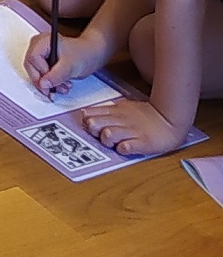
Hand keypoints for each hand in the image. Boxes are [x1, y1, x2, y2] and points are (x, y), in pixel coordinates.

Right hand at [25, 26, 105, 96]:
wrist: (92, 55)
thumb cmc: (84, 54)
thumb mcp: (70, 66)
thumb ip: (56, 75)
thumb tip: (43, 84)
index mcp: (44, 41)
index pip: (33, 58)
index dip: (40, 72)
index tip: (49, 83)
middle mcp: (39, 46)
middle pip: (31, 66)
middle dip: (43, 81)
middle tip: (52, 90)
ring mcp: (41, 54)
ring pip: (35, 73)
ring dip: (48, 84)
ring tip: (62, 87)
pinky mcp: (44, 63)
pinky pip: (40, 76)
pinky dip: (50, 84)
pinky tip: (61, 85)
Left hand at [73, 93, 189, 157]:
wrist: (170, 119)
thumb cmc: (145, 115)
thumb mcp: (124, 107)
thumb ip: (107, 111)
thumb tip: (87, 113)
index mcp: (116, 111)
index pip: (91, 113)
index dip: (87, 120)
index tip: (89, 125)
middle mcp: (121, 120)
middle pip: (95, 124)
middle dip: (92, 131)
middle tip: (99, 135)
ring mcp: (132, 131)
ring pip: (107, 135)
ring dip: (106, 140)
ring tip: (113, 142)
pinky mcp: (142, 143)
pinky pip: (126, 147)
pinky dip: (122, 149)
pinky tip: (125, 148)